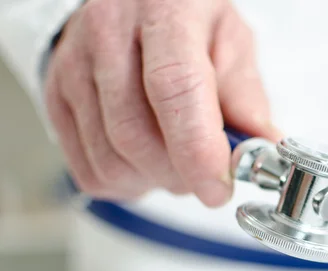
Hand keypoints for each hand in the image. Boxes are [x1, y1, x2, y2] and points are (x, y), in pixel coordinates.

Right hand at [44, 0, 281, 206]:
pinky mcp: (56, 96)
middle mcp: (109, 35)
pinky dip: (126, 184)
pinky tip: (146, 164)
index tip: (219, 187)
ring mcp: (74, 67)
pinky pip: (88, 168)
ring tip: (176, 164)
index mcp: (166, 14)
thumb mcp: (230, 41)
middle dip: (179, 175)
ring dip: (153, 181)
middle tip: (204, 176)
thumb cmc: (187, 21)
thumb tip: (264, 147)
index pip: (175, 88)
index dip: (198, 150)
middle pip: (135, 133)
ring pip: (110, 158)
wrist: (132, 1)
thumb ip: (246, 96)